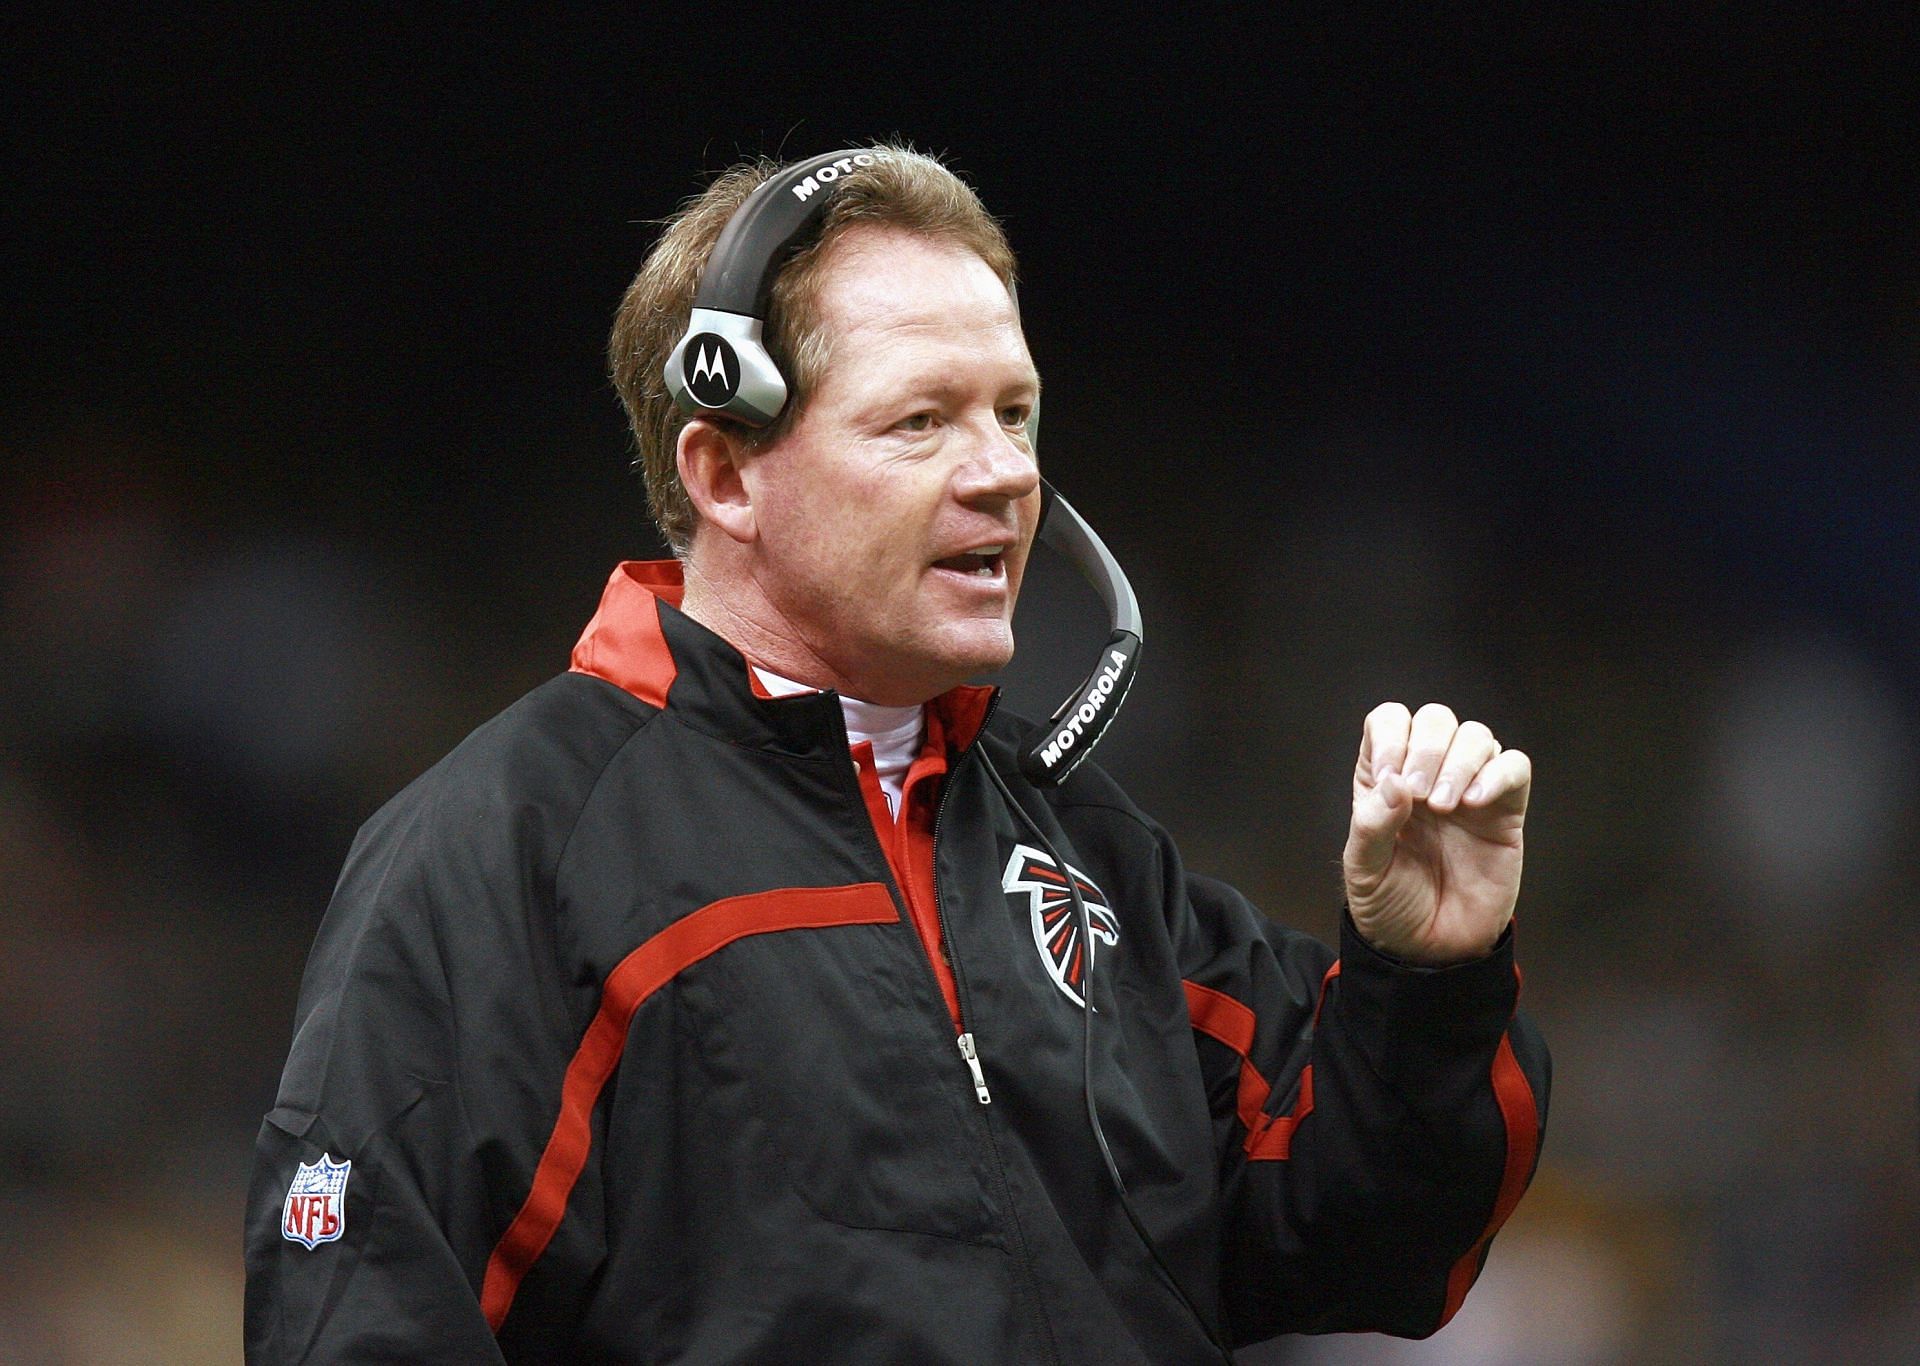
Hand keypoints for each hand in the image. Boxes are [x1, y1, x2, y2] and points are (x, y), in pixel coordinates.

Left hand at [1342, 702, 1530, 965]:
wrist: (1431, 950)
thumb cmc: (1391, 906)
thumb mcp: (1364, 870)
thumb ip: (1372, 825)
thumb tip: (1394, 782)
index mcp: (1386, 780)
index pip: (1390, 722)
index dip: (1392, 737)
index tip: (1391, 778)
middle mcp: (1428, 776)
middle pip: (1436, 720)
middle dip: (1427, 748)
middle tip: (1421, 797)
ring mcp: (1469, 790)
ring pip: (1475, 736)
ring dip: (1459, 762)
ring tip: (1446, 807)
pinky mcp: (1505, 811)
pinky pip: (1514, 767)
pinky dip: (1498, 773)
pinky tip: (1475, 803)